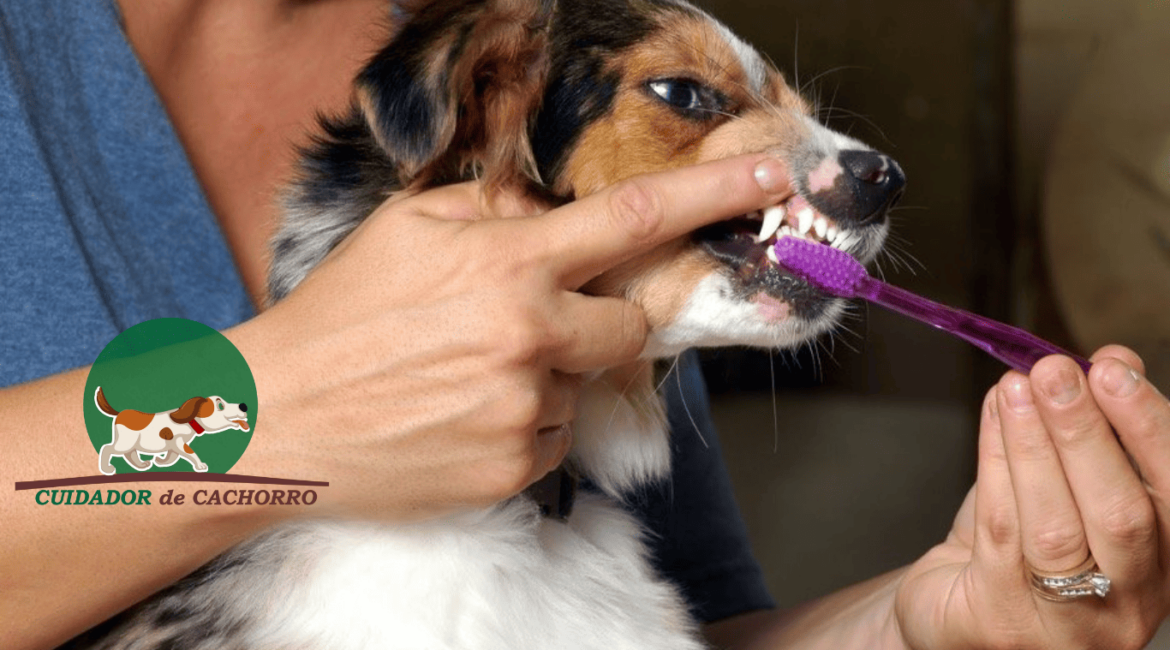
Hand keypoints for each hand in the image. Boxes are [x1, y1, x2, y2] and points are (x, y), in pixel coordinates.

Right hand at [228, 154, 789, 520]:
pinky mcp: (514, 468)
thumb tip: (545, 215)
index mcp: (509, 265)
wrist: (278, 421)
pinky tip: (464, 415)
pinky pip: (554, 437)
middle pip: (630, 326)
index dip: (713, 197)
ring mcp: (525, 410)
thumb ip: (491, 208)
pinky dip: (525, 423)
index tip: (774, 181)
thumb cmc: (340, 316)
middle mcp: (530, 337)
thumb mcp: (407, 228)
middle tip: (538, 320)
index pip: (635, 219)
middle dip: (603, 320)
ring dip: (547, 376)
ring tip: (468, 376)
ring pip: (584, 385)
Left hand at [896, 346, 1169, 648]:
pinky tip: (992, 419)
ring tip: (1014, 386)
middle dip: (1085, 433)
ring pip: (1054, 526)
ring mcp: (1066, 624)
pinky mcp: (1000, 622)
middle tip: (1055, 371)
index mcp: (1162, 564)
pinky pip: (999, 533)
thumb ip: (1101, 430)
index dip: (1148, 428)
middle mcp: (1127, 602)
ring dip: (1032, 444)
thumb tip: (1115, 360)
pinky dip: (995, 464)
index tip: (1113, 369)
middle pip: (1120, 515)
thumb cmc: (1021, 546)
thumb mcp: (1070, 486)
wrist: (958, 612)